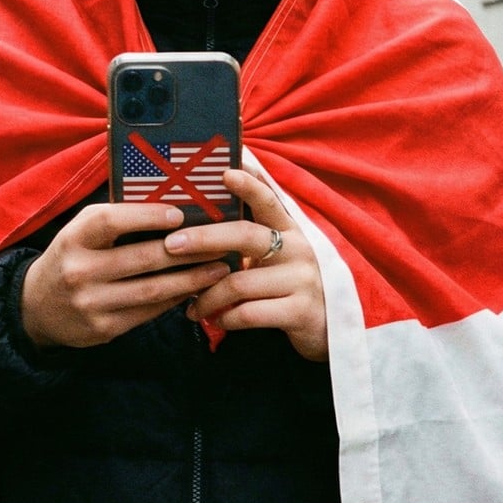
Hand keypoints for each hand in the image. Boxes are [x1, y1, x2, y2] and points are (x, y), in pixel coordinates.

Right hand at [22, 203, 233, 349]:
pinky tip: (195, 289)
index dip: (147, 216)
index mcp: (73, 238)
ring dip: (190, 279)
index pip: (111, 221)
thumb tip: (172, 201)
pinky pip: (148, 312)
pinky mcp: (103, 329)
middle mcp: (79, 271)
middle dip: (187, 251)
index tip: (180, 213)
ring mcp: (91, 303)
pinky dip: (175, 299)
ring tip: (218, 269)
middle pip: (142, 258)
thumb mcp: (80, 231)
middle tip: (220, 242)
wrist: (36, 308)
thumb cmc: (71, 257)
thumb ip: (117, 218)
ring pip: (152, 289)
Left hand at [179, 169, 327, 361]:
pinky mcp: (300, 312)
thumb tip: (200, 225)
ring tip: (191, 307)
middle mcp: (298, 250)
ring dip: (208, 297)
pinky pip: (250, 313)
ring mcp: (302, 280)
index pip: (269, 200)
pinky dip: (226, 318)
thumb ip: (250, 241)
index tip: (225, 172)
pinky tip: (216, 321)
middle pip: (245, 236)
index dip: (249, 184)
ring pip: (239, 282)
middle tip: (172, 244)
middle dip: (204, 238)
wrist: (330, 330)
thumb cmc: (292, 288)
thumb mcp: (279, 258)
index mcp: (290, 231)